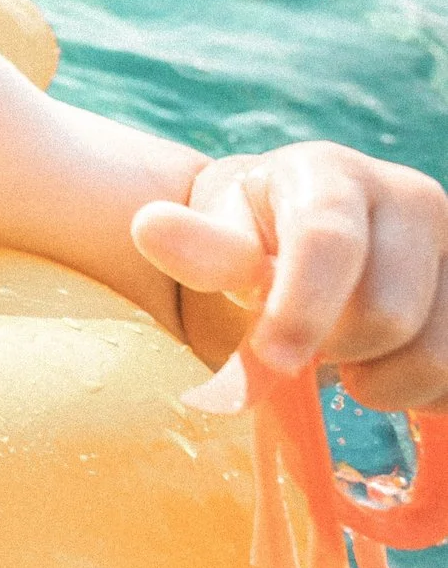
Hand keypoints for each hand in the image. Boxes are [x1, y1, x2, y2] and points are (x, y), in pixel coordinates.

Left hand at [134, 144, 447, 411]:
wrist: (295, 245)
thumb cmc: (250, 241)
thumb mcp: (216, 238)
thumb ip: (198, 247)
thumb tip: (149, 225)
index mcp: (333, 174)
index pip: (328, 240)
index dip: (300, 309)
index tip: (271, 358)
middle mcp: (412, 199)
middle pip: (386, 313)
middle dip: (333, 349)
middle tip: (300, 346)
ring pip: (437, 353)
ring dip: (378, 382)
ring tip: (342, 359)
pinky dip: (419, 393)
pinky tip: (385, 367)